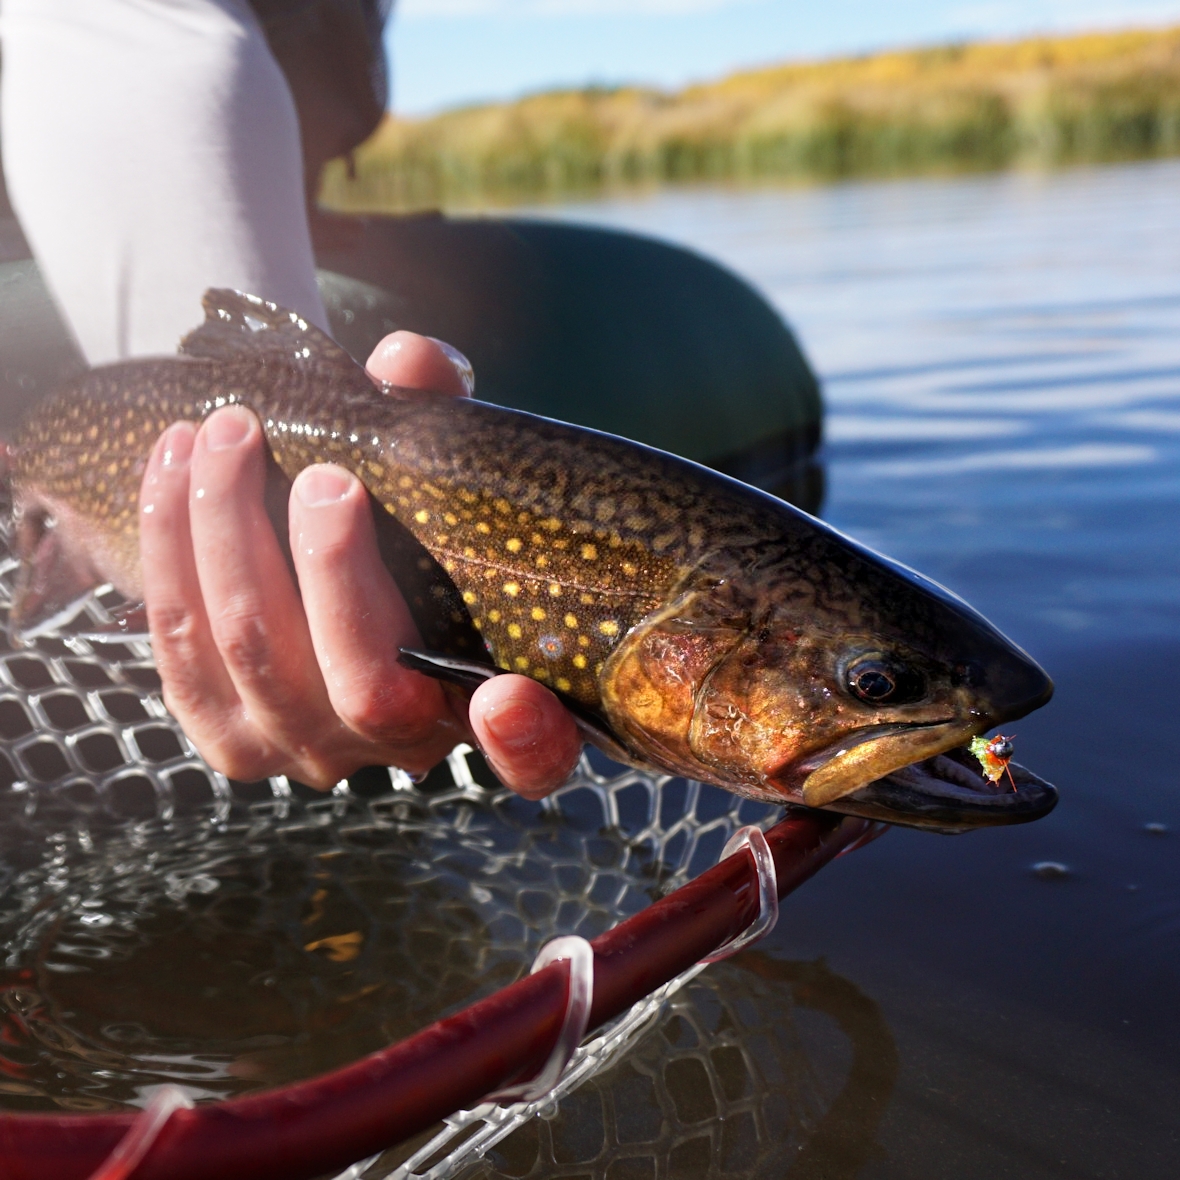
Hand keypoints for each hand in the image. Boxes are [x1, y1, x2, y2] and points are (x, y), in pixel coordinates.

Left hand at [137, 331, 582, 795]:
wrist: (319, 575)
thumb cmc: (404, 528)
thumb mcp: (437, 482)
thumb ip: (439, 423)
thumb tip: (408, 359)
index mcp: (483, 700)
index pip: (531, 760)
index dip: (525, 743)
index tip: (507, 695)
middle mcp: (399, 744)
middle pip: (362, 680)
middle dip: (334, 569)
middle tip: (324, 476)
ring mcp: (304, 749)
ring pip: (256, 652)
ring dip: (229, 532)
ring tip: (225, 432)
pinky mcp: (226, 737)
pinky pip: (181, 648)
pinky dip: (171, 547)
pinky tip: (172, 466)